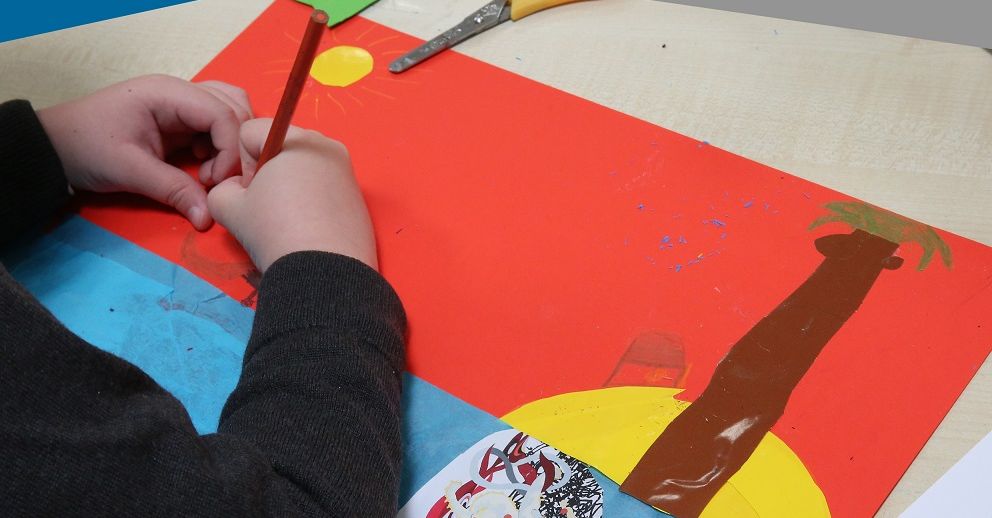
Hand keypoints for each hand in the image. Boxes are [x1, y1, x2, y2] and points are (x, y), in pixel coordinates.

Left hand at [37, 75, 252, 229]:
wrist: (55, 147)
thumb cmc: (86, 149)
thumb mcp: (130, 171)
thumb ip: (173, 191)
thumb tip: (208, 218)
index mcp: (167, 94)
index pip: (222, 113)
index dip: (230, 150)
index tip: (215, 183)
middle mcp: (179, 92)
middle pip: (234, 107)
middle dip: (236, 145)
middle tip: (218, 179)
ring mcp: (181, 103)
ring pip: (230, 112)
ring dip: (232, 143)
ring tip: (213, 171)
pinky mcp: (179, 120)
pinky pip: (216, 125)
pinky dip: (221, 145)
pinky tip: (204, 165)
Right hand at [207, 119, 377, 272]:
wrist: (325, 272)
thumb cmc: (275, 231)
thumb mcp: (229, 208)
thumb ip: (221, 188)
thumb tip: (236, 188)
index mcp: (295, 139)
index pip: (251, 131)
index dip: (241, 162)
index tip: (250, 192)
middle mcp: (326, 145)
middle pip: (281, 146)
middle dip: (267, 172)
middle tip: (266, 207)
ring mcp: (346, 169)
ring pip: (303, 166)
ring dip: (289, 185)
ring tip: (288, 219)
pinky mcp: (357, 194)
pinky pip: (324, 184)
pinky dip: (311, 199)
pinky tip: (308, 226)